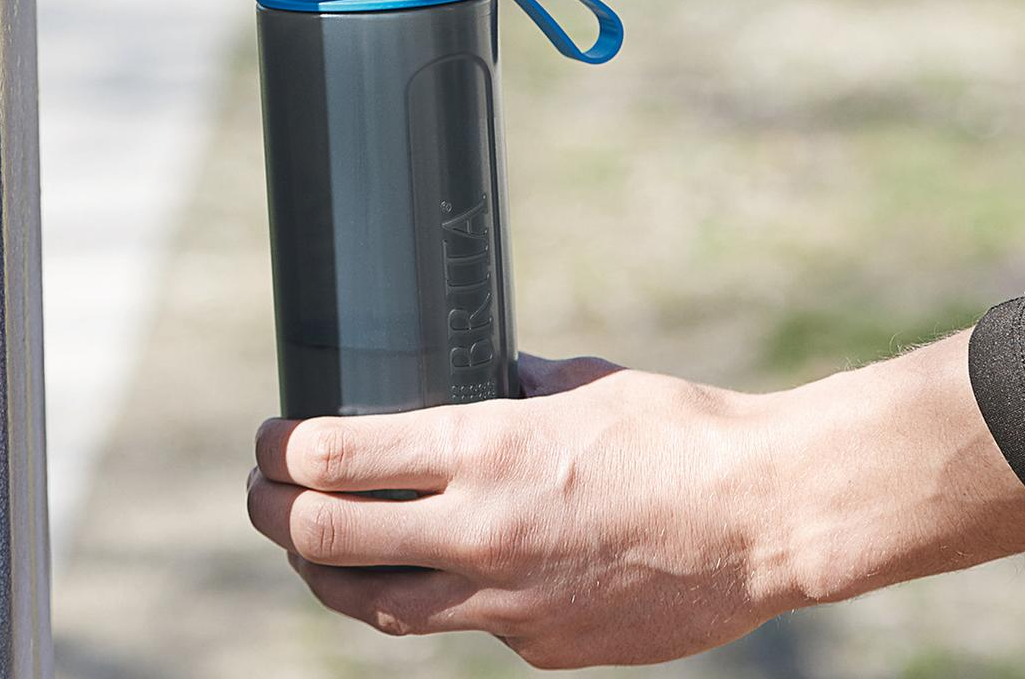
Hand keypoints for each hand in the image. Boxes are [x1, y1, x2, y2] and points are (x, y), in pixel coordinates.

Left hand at [244, 338, 1024, 667]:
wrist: (764, 520)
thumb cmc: (684, 434)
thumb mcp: (585, 384)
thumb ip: (517, 388)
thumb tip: (486, 376)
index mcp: (483, 450)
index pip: (332, 460)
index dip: (278, 451)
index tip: (267, 440)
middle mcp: (478, 531)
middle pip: (324, 538)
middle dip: (271, 514)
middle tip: (260, 494)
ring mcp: (505, 603)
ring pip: (375, 606)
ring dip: (329, 576)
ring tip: (311, 551)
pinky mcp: (541, 648)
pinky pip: (462, 628)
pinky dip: (436, 601)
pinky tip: (438, 576)